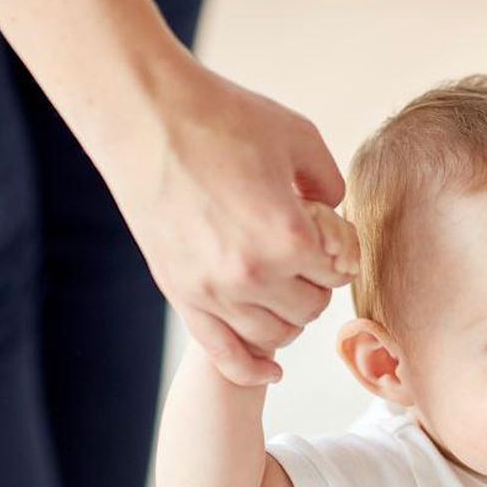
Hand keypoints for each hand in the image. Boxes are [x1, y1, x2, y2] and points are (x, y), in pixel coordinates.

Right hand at [110, 63, 354, 385]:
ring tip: (288, 293)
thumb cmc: (222, 117)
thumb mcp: (298, 138)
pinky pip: (223, 353)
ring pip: (274, 336)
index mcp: (288, 237)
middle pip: (309, 309)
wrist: (145, 115)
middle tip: (309, 261)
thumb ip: (330, 182)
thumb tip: (334, 211)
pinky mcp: (180, 293)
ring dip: (290, 319)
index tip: (332, 237)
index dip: (341, 254)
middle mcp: (251, 274)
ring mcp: (211, 290)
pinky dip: (250, 369)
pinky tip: (272, 371)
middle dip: (316, 285)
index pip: (337, 272)